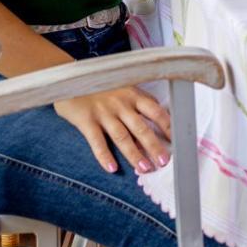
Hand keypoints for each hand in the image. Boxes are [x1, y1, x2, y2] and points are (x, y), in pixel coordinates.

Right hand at [55, 86, 171, 173]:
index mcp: (133, 95)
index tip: (177, 141)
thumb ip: (139, 103)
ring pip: (122, 136)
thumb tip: (159, 121)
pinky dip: (104, 156)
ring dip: (134, 154)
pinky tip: (112, 168)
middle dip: (154, 145)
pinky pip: (97, 141)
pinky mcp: (86, 120)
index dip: (168, 127)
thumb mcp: (124, 88)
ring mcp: (104, 112)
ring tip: (144, 168)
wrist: (69, 78)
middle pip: (141, 127)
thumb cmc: (102, 87)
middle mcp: (121, 104)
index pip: (156, 111)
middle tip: (164, 161)